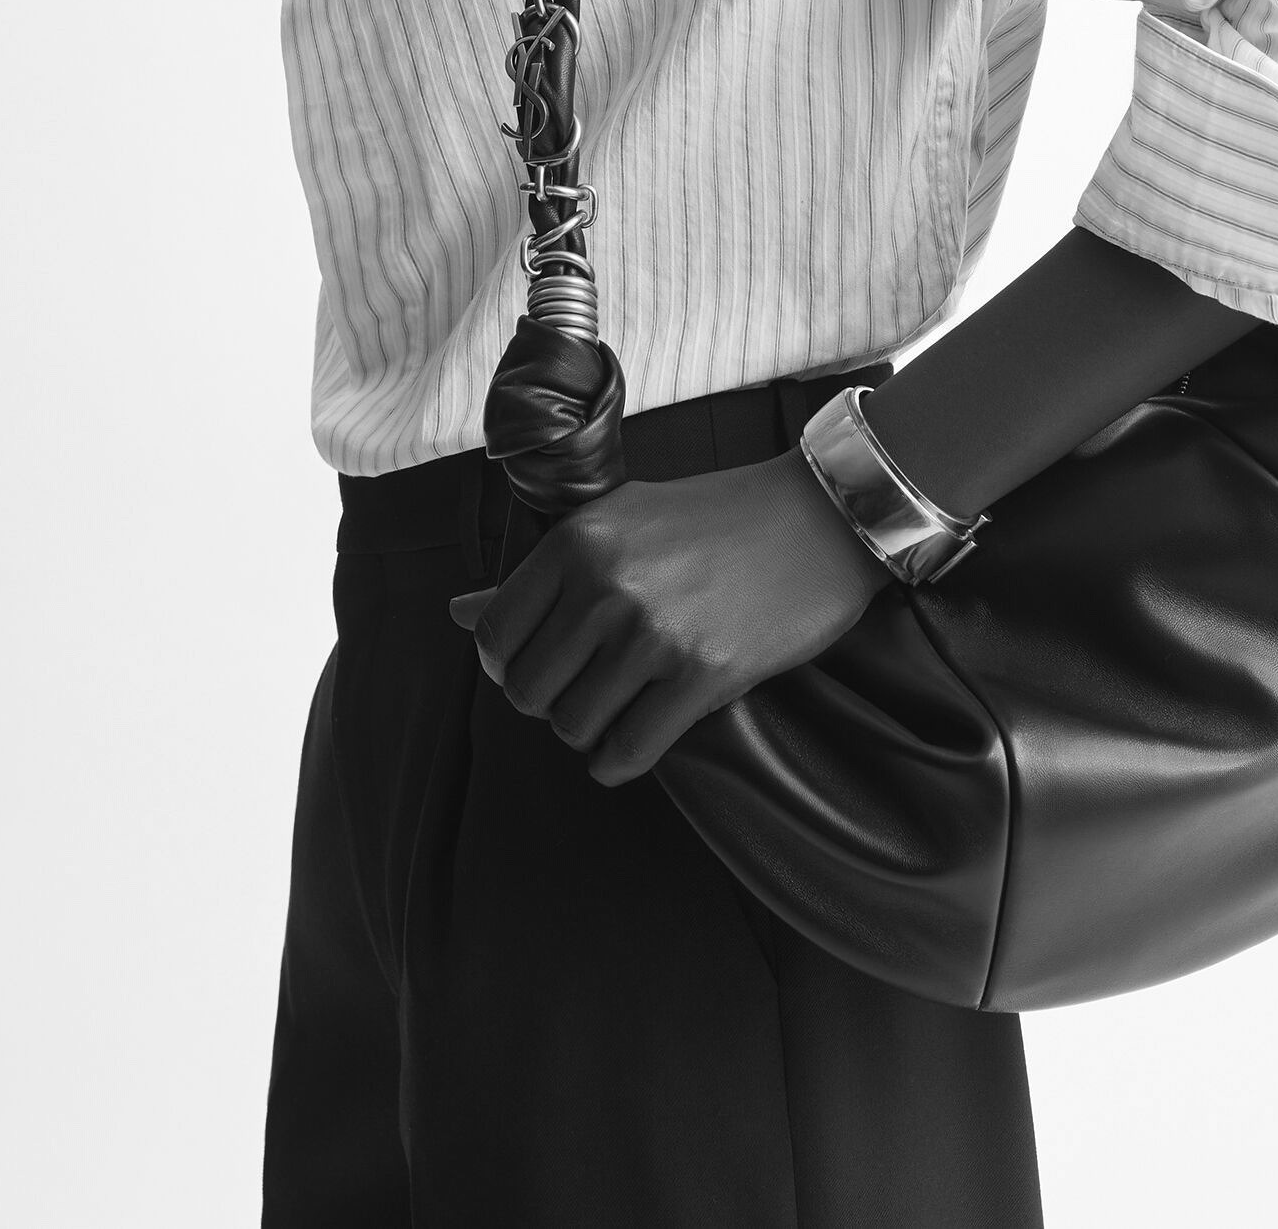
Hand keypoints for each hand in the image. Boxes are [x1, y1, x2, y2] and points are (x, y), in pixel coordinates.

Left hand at [448, 449, 891, 785]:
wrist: (821, 516)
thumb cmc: (716, 518)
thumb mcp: (619, 521)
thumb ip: (539, 575)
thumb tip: (456, 612)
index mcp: (575, 540)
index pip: (493, 637)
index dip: (511, 664)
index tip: (548, 664)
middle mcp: (604, 585)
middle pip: (528, 692)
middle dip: (554, 701)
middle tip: (594, 685)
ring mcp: (652, 633)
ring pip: (574, 728)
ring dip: (593, 731)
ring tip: (625, 704)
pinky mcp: (702, 676)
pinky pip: (627, 752)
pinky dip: (622, 760)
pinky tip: (642, 735)